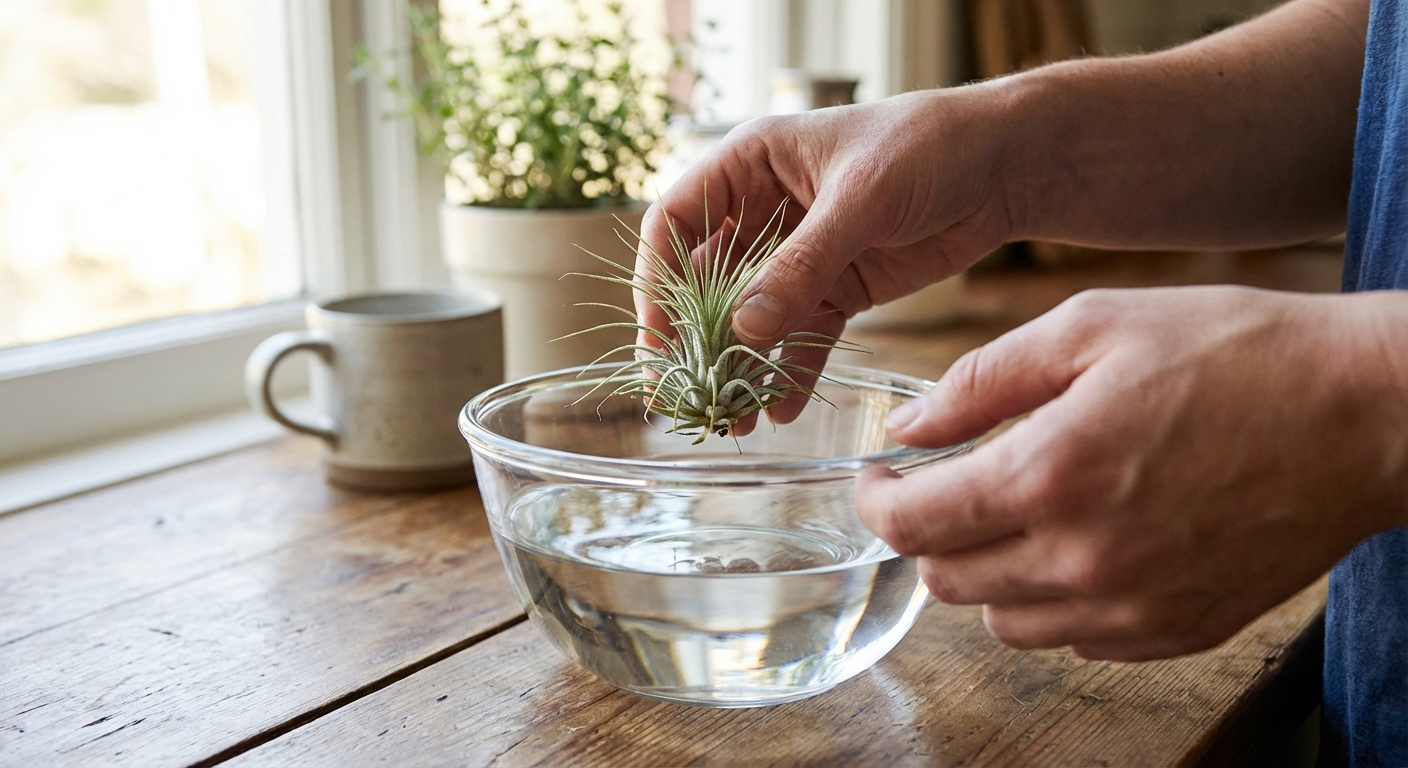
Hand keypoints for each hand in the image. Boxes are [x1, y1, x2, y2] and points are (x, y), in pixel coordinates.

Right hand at [637, 88, 1014, 421]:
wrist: (1004, 164)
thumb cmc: (928, 146)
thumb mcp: (861, 199)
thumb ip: (803, 264)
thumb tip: (745, 329)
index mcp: (749, 165)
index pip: (674, 224)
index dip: (659, 282)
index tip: (660, 339)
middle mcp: (762, 211)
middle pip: (705, 282)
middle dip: (696, 341)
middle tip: (686, 396)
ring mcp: (799, 255)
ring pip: (751, 320)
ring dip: (740, 368)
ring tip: (734, 420)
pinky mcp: (838, 288)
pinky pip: (801, 338)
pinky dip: (791, 372)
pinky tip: (783, 410)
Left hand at [856, 286, 1407, 660]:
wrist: (1363, 414)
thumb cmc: (1234, 352)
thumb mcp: (1092, 326)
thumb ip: (981, 381)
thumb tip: (907, 425)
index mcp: (1050, 476)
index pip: (913, 525)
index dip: (875, 502)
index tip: (878, 478)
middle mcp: (1083, 559)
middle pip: (947, 581)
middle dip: (927, 532)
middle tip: (942, 486)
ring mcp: (1134, 607)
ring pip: (1003, 622)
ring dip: (985, 571)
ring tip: (1014, 512)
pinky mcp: (1177, 631)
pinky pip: (1074, 640)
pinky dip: (1052, 601)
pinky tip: (1078, 544)